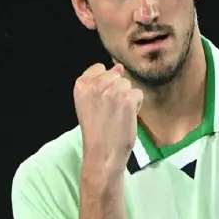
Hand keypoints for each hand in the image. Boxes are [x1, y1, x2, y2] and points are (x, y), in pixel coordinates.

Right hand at [74, 62, 141, 177]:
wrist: (103, 152)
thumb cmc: (97, 130)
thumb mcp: (89, 103)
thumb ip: (100, 83)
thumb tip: (119, 67)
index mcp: (81, 84)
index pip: (99, 68)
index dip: (105, 84)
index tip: (102, 102)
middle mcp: (94, 84)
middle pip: (116, 75)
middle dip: (117, 90)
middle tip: (111, 110)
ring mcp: (111, 91)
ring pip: (127, 84)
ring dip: (128, 98)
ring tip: (119, 114)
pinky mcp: (127, 99)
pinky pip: (138, 93)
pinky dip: (137, 105)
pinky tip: (127, 117)